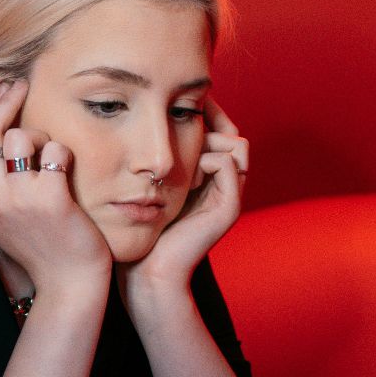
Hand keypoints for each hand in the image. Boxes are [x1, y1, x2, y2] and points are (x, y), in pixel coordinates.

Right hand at [0, 78, 111, 294]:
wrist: (67, 284)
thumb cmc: (42, 244)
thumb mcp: (4, 215)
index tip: (4, 94)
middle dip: (4, 100)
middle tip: (22, 84)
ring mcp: (19, 198)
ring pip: (19, 136)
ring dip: (40, 137)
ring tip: (52, 157)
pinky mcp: (49, 199)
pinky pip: (53, 150)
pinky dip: (63, 154)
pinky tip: (67, 169)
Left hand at [118, 92, 247, 295]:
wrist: (148, 268)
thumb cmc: (139, 225)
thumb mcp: (148, 181)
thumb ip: (157, 155)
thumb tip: (151, 118)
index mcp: (209, 177)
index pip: (224, 130)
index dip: (208, 114)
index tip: (178, 107)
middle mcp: (225, 184)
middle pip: (233, 133)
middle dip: (210, 121)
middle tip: (181, 122)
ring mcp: (230, 195)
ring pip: (236, 143)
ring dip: (209, 140)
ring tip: (182, 155)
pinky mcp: (229, 207)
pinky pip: (228, 163)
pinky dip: (207, 158)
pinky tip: (185, 172)